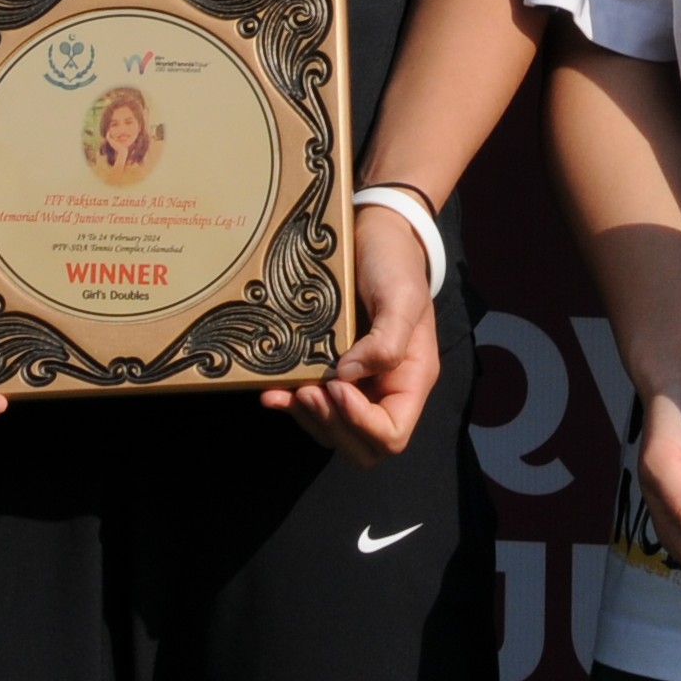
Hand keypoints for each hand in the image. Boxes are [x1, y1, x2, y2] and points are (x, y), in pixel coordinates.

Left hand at [262, 202, 443, 465]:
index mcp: (411, 379)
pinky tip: (270, 392)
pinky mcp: (330, 370)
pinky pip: (312, 406)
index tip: (337, 386)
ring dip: (308, 419)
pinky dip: (290, 405)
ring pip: (333, 432)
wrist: (376, 234)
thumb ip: (385, 341)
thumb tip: (348, 376)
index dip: (361, 423)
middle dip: (332, 426)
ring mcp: (358, 384)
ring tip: (287, 391)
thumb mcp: (401, 297)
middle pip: (363, 446)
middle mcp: (385, 389)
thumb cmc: (394, 263)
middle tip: (308, 392)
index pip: (392, 434)